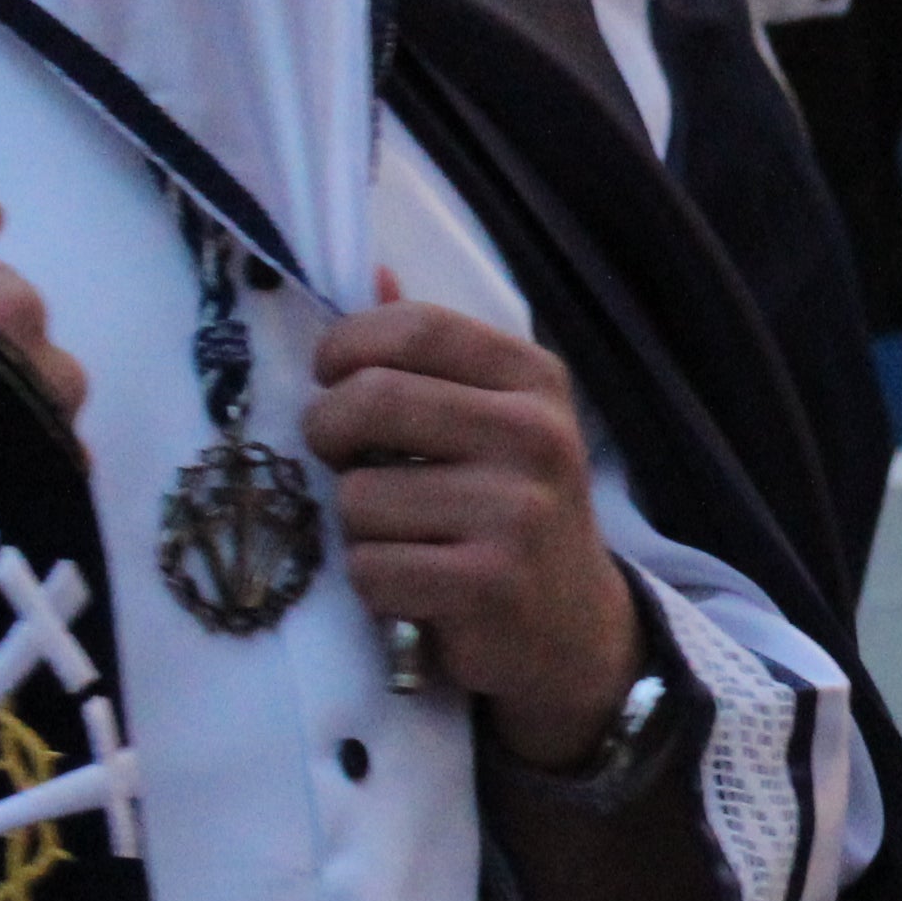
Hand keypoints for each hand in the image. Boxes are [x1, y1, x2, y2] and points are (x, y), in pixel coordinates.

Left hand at [306, 277, 644, 763]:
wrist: (574, 629)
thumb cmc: (511, 511)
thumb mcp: (495, 418)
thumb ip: (433, 353)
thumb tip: (370, 271)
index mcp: (534, 380)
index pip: (415, 327)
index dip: (347, 346)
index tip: (331, 377)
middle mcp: (536, 436)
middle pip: (372, 400)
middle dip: (327, 432)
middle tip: (340, 459)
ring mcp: (517, 512)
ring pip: (359, 497)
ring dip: (357, 527)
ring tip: (401, 536)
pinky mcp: (489, 585)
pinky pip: (371, 569)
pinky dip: (375, 585)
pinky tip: (414, 587)